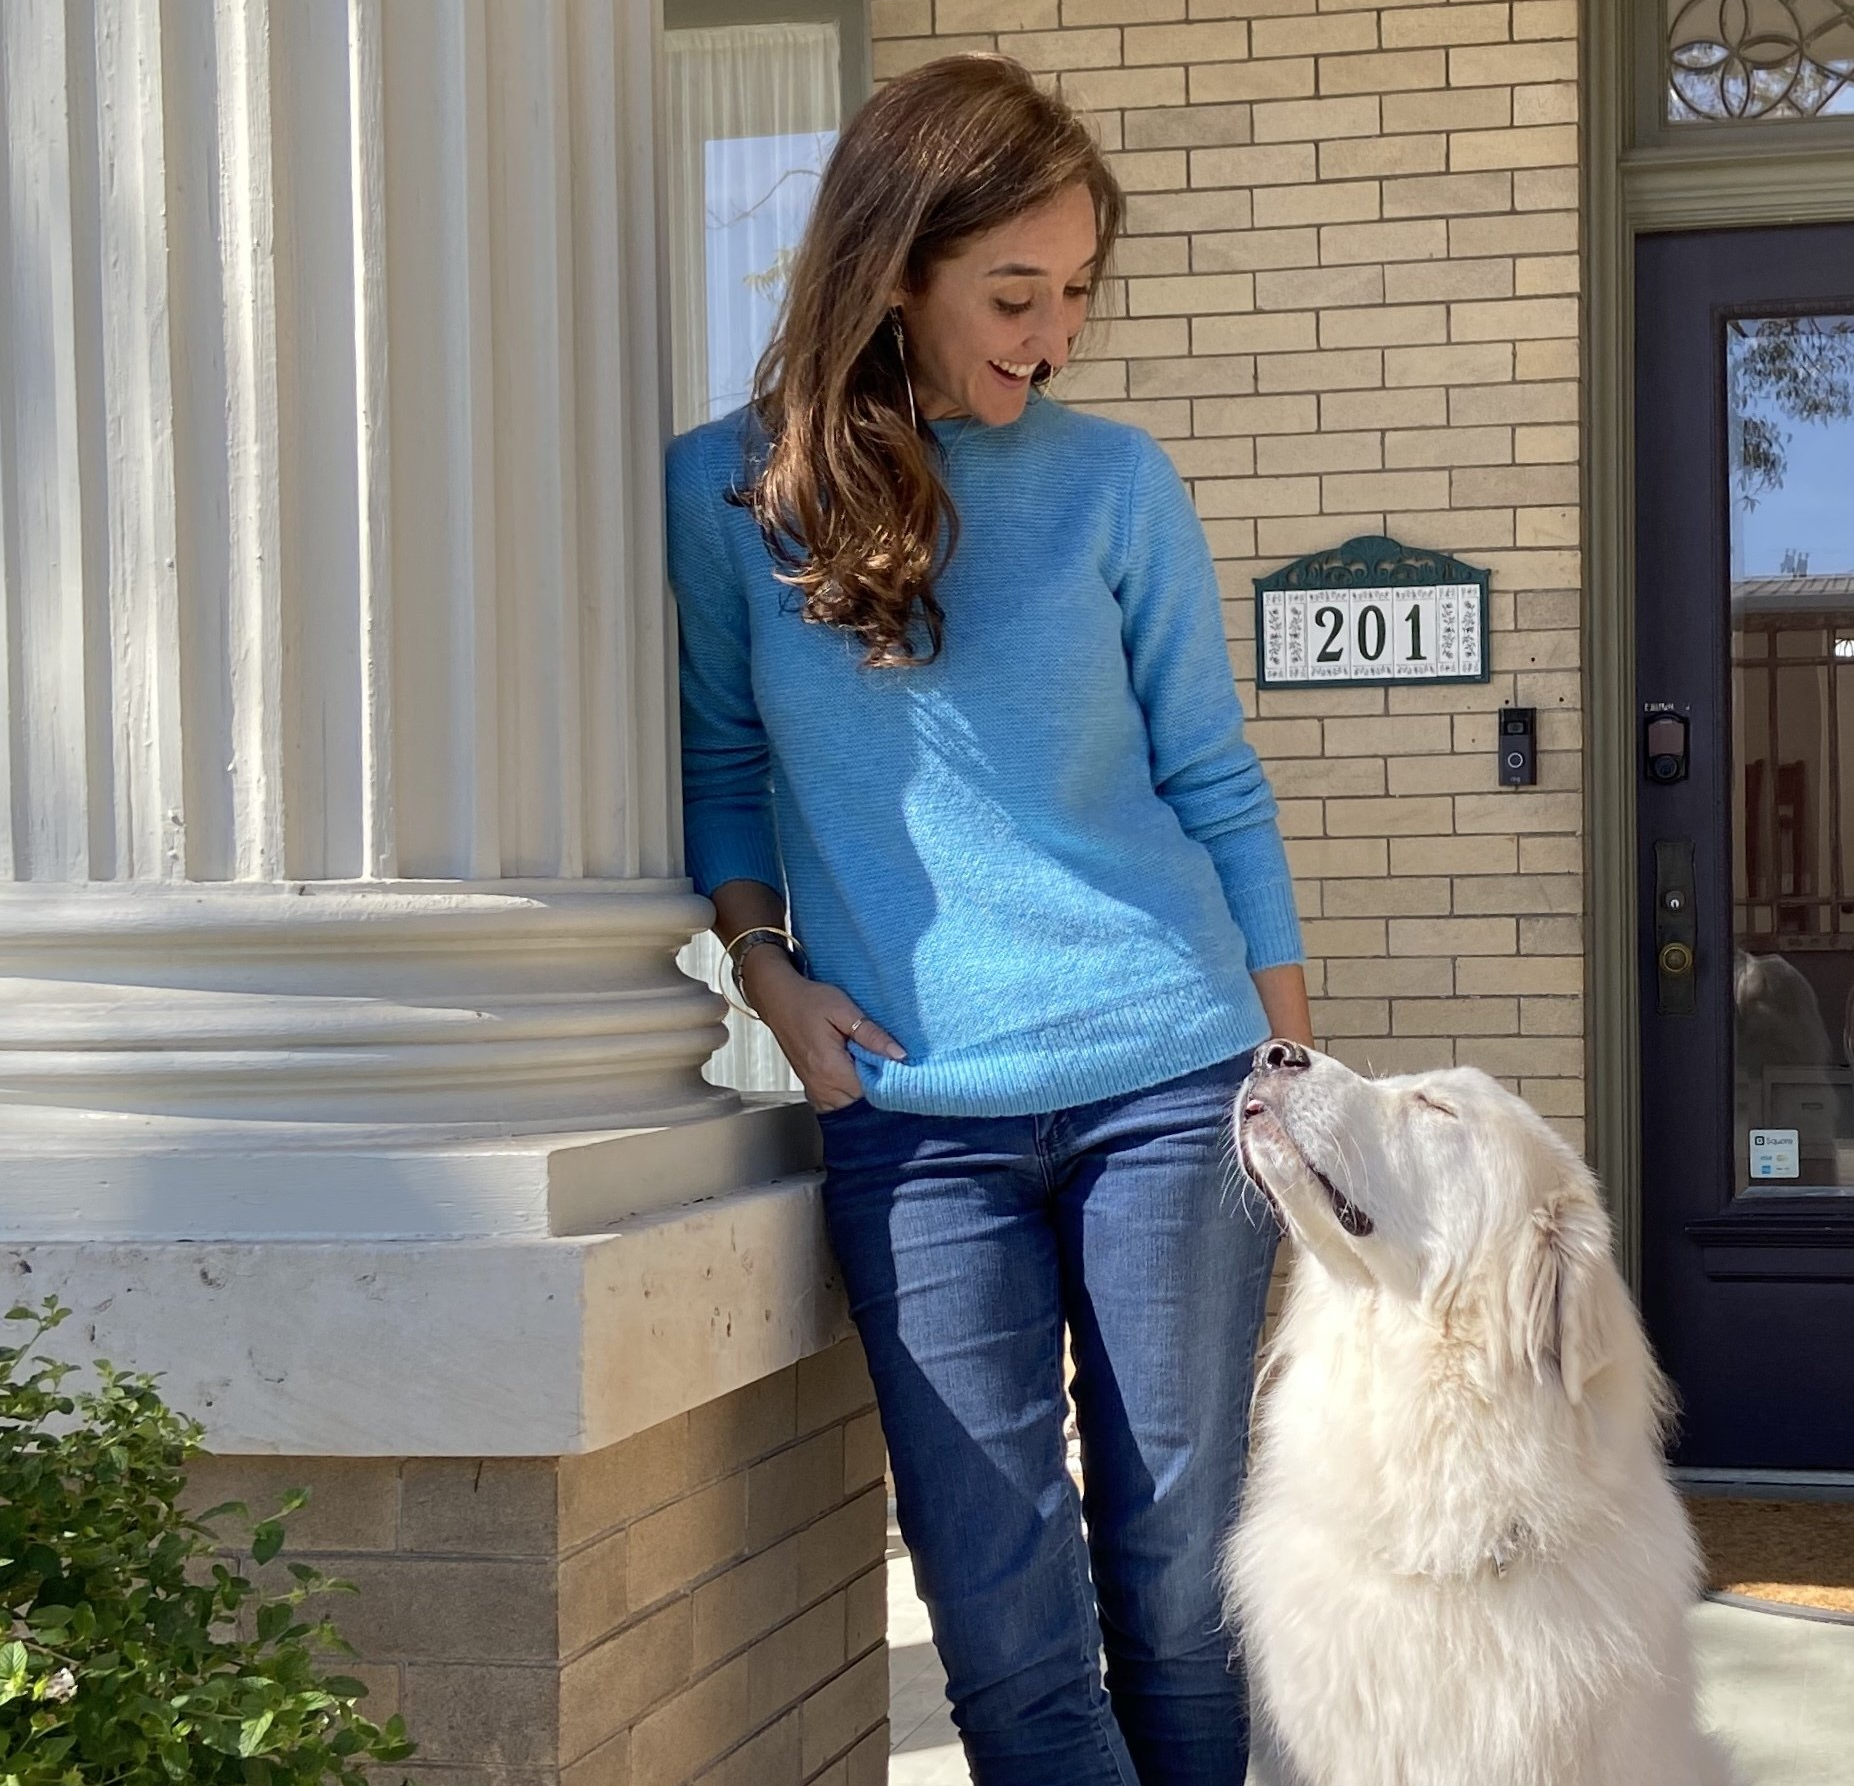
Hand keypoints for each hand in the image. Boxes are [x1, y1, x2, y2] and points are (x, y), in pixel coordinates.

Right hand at [742, 949, 905, 1110]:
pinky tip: (850, 1070)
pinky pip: (835, 1103)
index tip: (892, 1060)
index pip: (872, 1090)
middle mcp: (821, 1085)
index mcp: (830, 1068)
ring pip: (849, 1105)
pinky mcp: (811, 1088)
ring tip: (861, 1061)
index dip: (887, 1076)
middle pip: (861, 1101)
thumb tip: (899, 1054)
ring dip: (860, 1088)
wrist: (779, 999)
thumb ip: (872, 1035)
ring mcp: (814, 1089)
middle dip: (874, 1083)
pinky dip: (846, 1092)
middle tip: (876, 1056)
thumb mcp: (844, 1010)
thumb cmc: (809, 1001)